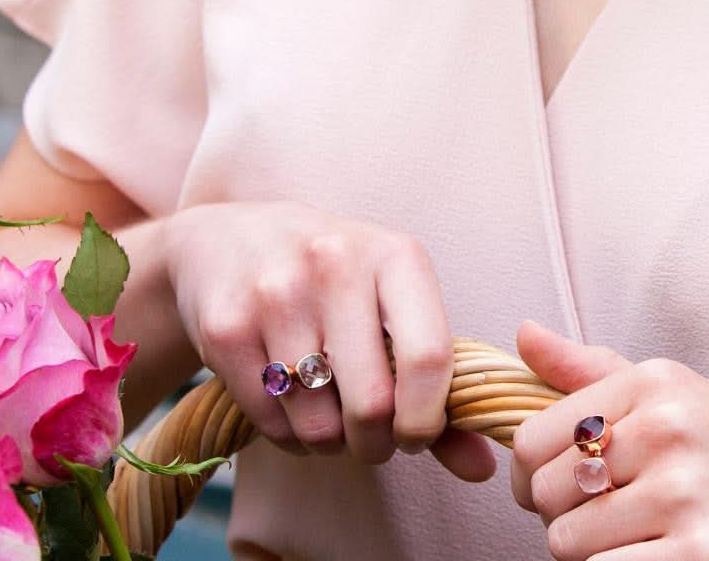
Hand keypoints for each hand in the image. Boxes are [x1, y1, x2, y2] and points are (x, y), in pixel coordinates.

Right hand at [163, 200, 494, 481]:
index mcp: (393, 254)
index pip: (429, 357)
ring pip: (318, 424)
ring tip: (327, 413)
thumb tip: (482, 468)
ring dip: (329, 442)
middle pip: (372, 403)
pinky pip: (271, 423)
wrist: (228, 239)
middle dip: (375, 442)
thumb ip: (439, 385)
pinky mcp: (226, 326)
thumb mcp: (390, 305)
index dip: (427, 420)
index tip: (415, 433)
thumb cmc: (331, 281)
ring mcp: (276, 292)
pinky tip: (291, 405)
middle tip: (368, 434)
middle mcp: (335, 263)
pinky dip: (287, 436)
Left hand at [511, 320, 708, 559]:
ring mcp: (685, 494)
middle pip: (544, 491)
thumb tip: (523, 333)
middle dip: (561, 517)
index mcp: (654, 382)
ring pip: (566, 542)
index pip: (531, 436)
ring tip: (635, 541)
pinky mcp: (701, 558)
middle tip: (605, 521)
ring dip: (589, 555)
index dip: (530, 473)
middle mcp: (668, 426)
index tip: (557, 487)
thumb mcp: (672, 397)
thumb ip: (589, 370)